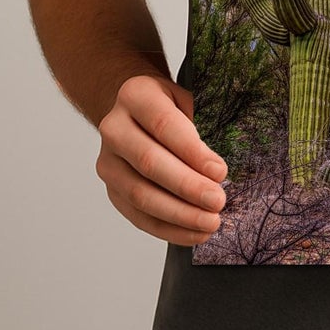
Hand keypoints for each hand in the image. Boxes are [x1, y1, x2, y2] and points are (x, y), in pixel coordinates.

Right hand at [96, 74, 229, 245]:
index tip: (220, 172)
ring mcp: (108, 162)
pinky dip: (168, 229)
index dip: (193, 152)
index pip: (164, 125)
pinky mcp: (111, 190)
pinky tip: (194, 233)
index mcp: (135, 95)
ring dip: (179, 214)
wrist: (133, 111)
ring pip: (140, 195)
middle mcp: (114, 128)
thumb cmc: (168, 104)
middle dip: (187, 186)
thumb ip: (200, 121)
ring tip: (210, 223)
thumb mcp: (185, 97)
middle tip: (218, 202)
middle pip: (150, 162)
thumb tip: (216, 168)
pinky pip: (138, 216)